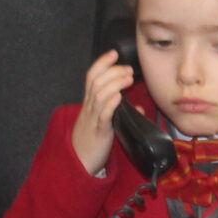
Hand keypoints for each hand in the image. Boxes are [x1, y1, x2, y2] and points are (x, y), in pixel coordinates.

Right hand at [72, 47, 135, 175]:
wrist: (78, 164)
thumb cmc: (92, 142)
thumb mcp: (105, 123)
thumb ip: (119, 112)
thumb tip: (139, 108)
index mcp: (89, 104)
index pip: (91, 77)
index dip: (101, 63)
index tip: (114, 53)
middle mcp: (89, 108)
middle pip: (96, 82)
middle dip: (112, 71)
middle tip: (128, 69)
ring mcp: (93, 119)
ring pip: (99, 95)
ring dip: (114, 83)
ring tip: (127, 78)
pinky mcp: (98, 132)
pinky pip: (103, 115)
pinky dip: (110, 104)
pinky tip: (119, 96)